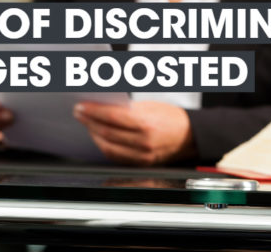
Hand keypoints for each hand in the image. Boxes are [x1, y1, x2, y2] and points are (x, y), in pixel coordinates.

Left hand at [74, 101, 195, 165]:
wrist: (191, 136)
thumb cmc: (171, 117)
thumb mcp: (150, 106)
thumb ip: (126, 109)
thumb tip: (101, 106)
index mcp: (146, 124)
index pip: (112, 117)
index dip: (93, 112)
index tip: (81, 106)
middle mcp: (143, 143)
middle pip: (107, 133)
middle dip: (89, 122)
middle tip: (79, 113)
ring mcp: (142, 156)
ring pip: (108, 147)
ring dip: (93, 134)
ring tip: (87, 123)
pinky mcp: (141, 164)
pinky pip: (116, 157)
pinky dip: (104, 146)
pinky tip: (98, 136)